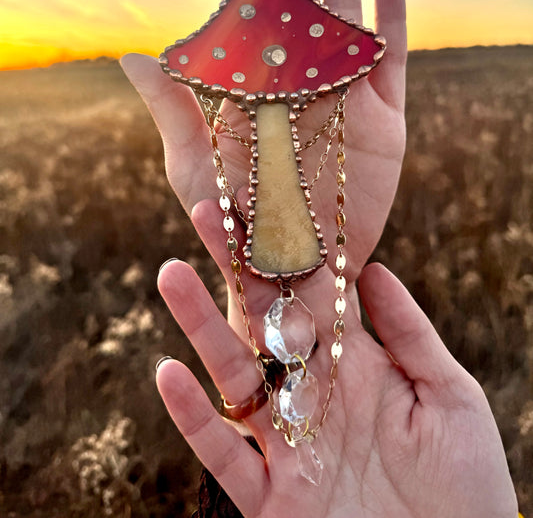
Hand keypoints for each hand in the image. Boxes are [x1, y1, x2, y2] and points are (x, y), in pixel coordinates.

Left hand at [121, 0, 406, 279]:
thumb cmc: (232, 225)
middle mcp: (296, 76)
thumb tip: (132, 54)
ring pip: (342, 10)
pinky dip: (388, 13)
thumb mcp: (194, 167)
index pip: (241, 3)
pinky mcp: (383, 116)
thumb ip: (172, 108)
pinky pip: (388, 54)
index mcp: (249, 83)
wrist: (292, 267)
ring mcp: (341, 92)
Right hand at [155, 230, 517, 517]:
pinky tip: (167, 373)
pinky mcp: (271, 498)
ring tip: (171, 274)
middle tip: (208, 212)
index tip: (266, 204)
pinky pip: (225, 454)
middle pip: (263, 320)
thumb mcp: (448, 395)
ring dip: (201, 327)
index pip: (310, 295)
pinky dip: (195, 417)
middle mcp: (312, 394)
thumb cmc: (467, 485)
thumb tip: (372, 268)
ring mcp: (288, 443)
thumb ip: (408, 333)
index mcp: (354, 365)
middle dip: (234, 267)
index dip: (287, 251)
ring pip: (234, 375)